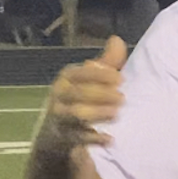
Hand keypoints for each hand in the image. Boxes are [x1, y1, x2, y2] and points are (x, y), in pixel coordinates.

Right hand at [37, 36, 128, 154]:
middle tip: (123, 98)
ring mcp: (59, 117)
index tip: (121, 78)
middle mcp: (59, 96)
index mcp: (66, 78)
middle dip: (101, 95)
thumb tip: (117, 39)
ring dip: (97, 113)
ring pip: (76, 114)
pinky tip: (109, 139)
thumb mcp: (90, 80)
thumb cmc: (79, 99)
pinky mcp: (64, 138)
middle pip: (78, 93)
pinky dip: (93, 139)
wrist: (55, 133)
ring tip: (116, 114)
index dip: (99, 75)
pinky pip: (77, 138)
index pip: (79, 73)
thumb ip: (106, 63)